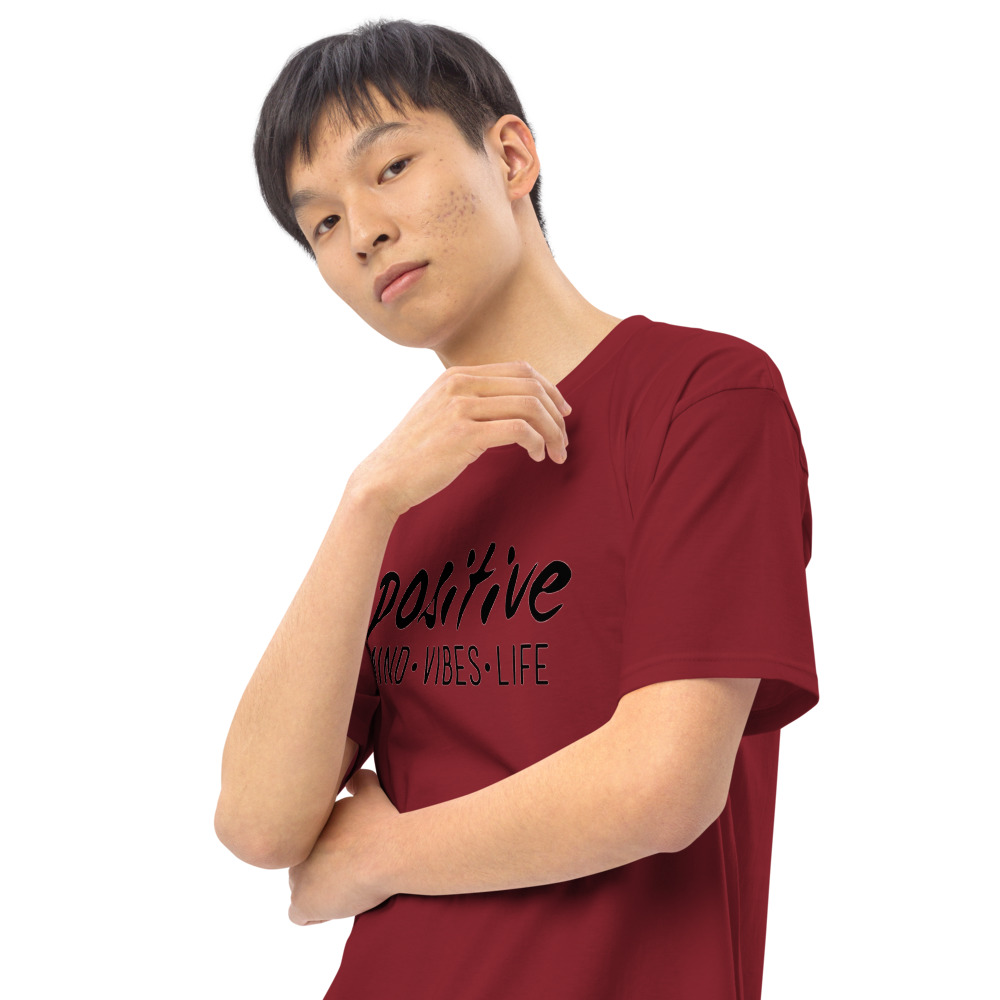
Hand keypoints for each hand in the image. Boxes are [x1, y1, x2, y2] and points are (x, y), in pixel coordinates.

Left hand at [287, 770, 399, 924]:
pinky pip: (299, 914)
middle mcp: (299, 847)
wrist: (388, 852)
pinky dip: (316, 914)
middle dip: (324, 871)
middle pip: (305, 865)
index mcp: (311, 826)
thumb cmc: (383, 824)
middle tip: (353, 873)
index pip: (313, 843)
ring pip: (302, 889)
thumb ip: (360, 781)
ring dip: (321, 893)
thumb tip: (353, 779)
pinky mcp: (303, 901)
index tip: (353, 854)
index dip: (333, 851)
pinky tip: (338, 905)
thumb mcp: (371, 793)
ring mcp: (298, 875)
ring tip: (349, 891)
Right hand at [348, 361, 571, 519]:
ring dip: (552, 432)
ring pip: (530, 406)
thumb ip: (472, 402)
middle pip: (531, 384)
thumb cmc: (416, 455)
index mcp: (457, 375)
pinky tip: (536, 457)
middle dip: (556, 412)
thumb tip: (515, 408)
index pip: (520, 369)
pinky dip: (537, 443)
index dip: (550, 389)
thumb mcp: (441, 413)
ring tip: (556, 453)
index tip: (562, 412)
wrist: (383, 479)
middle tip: (563, 439)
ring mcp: (460, 407)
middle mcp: (459, 383)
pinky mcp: (463, 434)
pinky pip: (519, 430)